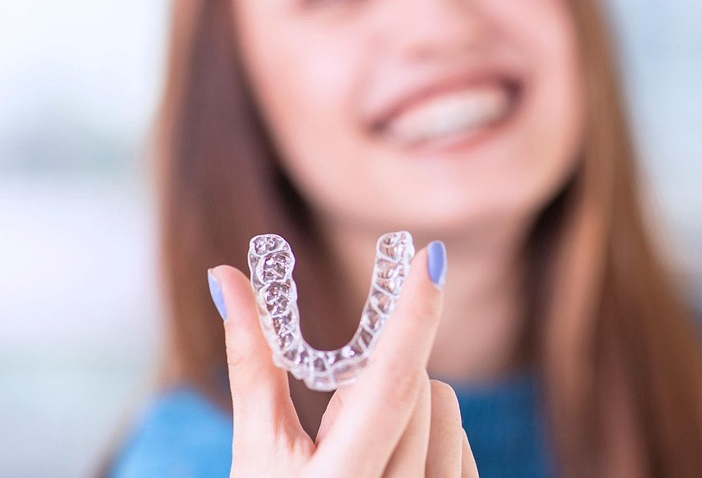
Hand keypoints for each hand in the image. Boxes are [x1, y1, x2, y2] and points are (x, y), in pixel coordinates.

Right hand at [208, 247, 478, 477]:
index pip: (390, 384)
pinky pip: (464, 444)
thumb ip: (252, 359)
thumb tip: (225, 275)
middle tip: (338, 414)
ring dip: (411, 405)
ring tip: (362, 446)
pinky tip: (392, 463)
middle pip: (419, 386)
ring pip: (447, 409)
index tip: (432, 256)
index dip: (413, 316)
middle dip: (381, 376)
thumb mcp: (255, 447)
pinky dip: (434, 435)